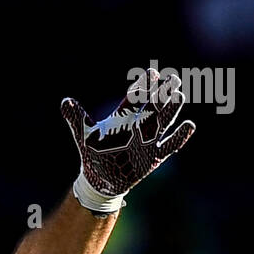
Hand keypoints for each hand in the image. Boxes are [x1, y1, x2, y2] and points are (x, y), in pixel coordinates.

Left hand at [62, 67, 194, 213]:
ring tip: (179, 95)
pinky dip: (179, 137)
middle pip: (154, 105)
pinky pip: (170, 145)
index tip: (151, 73)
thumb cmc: (93, 155)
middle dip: (162, 93)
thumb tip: (64, 102)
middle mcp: (139, 124)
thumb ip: (77, 119)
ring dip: (171, 109)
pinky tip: (189, 125)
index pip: (136, 96)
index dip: (144, 85)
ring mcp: (149, 139)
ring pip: (164, 121)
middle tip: (173, 78)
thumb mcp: (84, 136)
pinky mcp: (155, 156)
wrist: (101, 180)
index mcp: (124, 115)